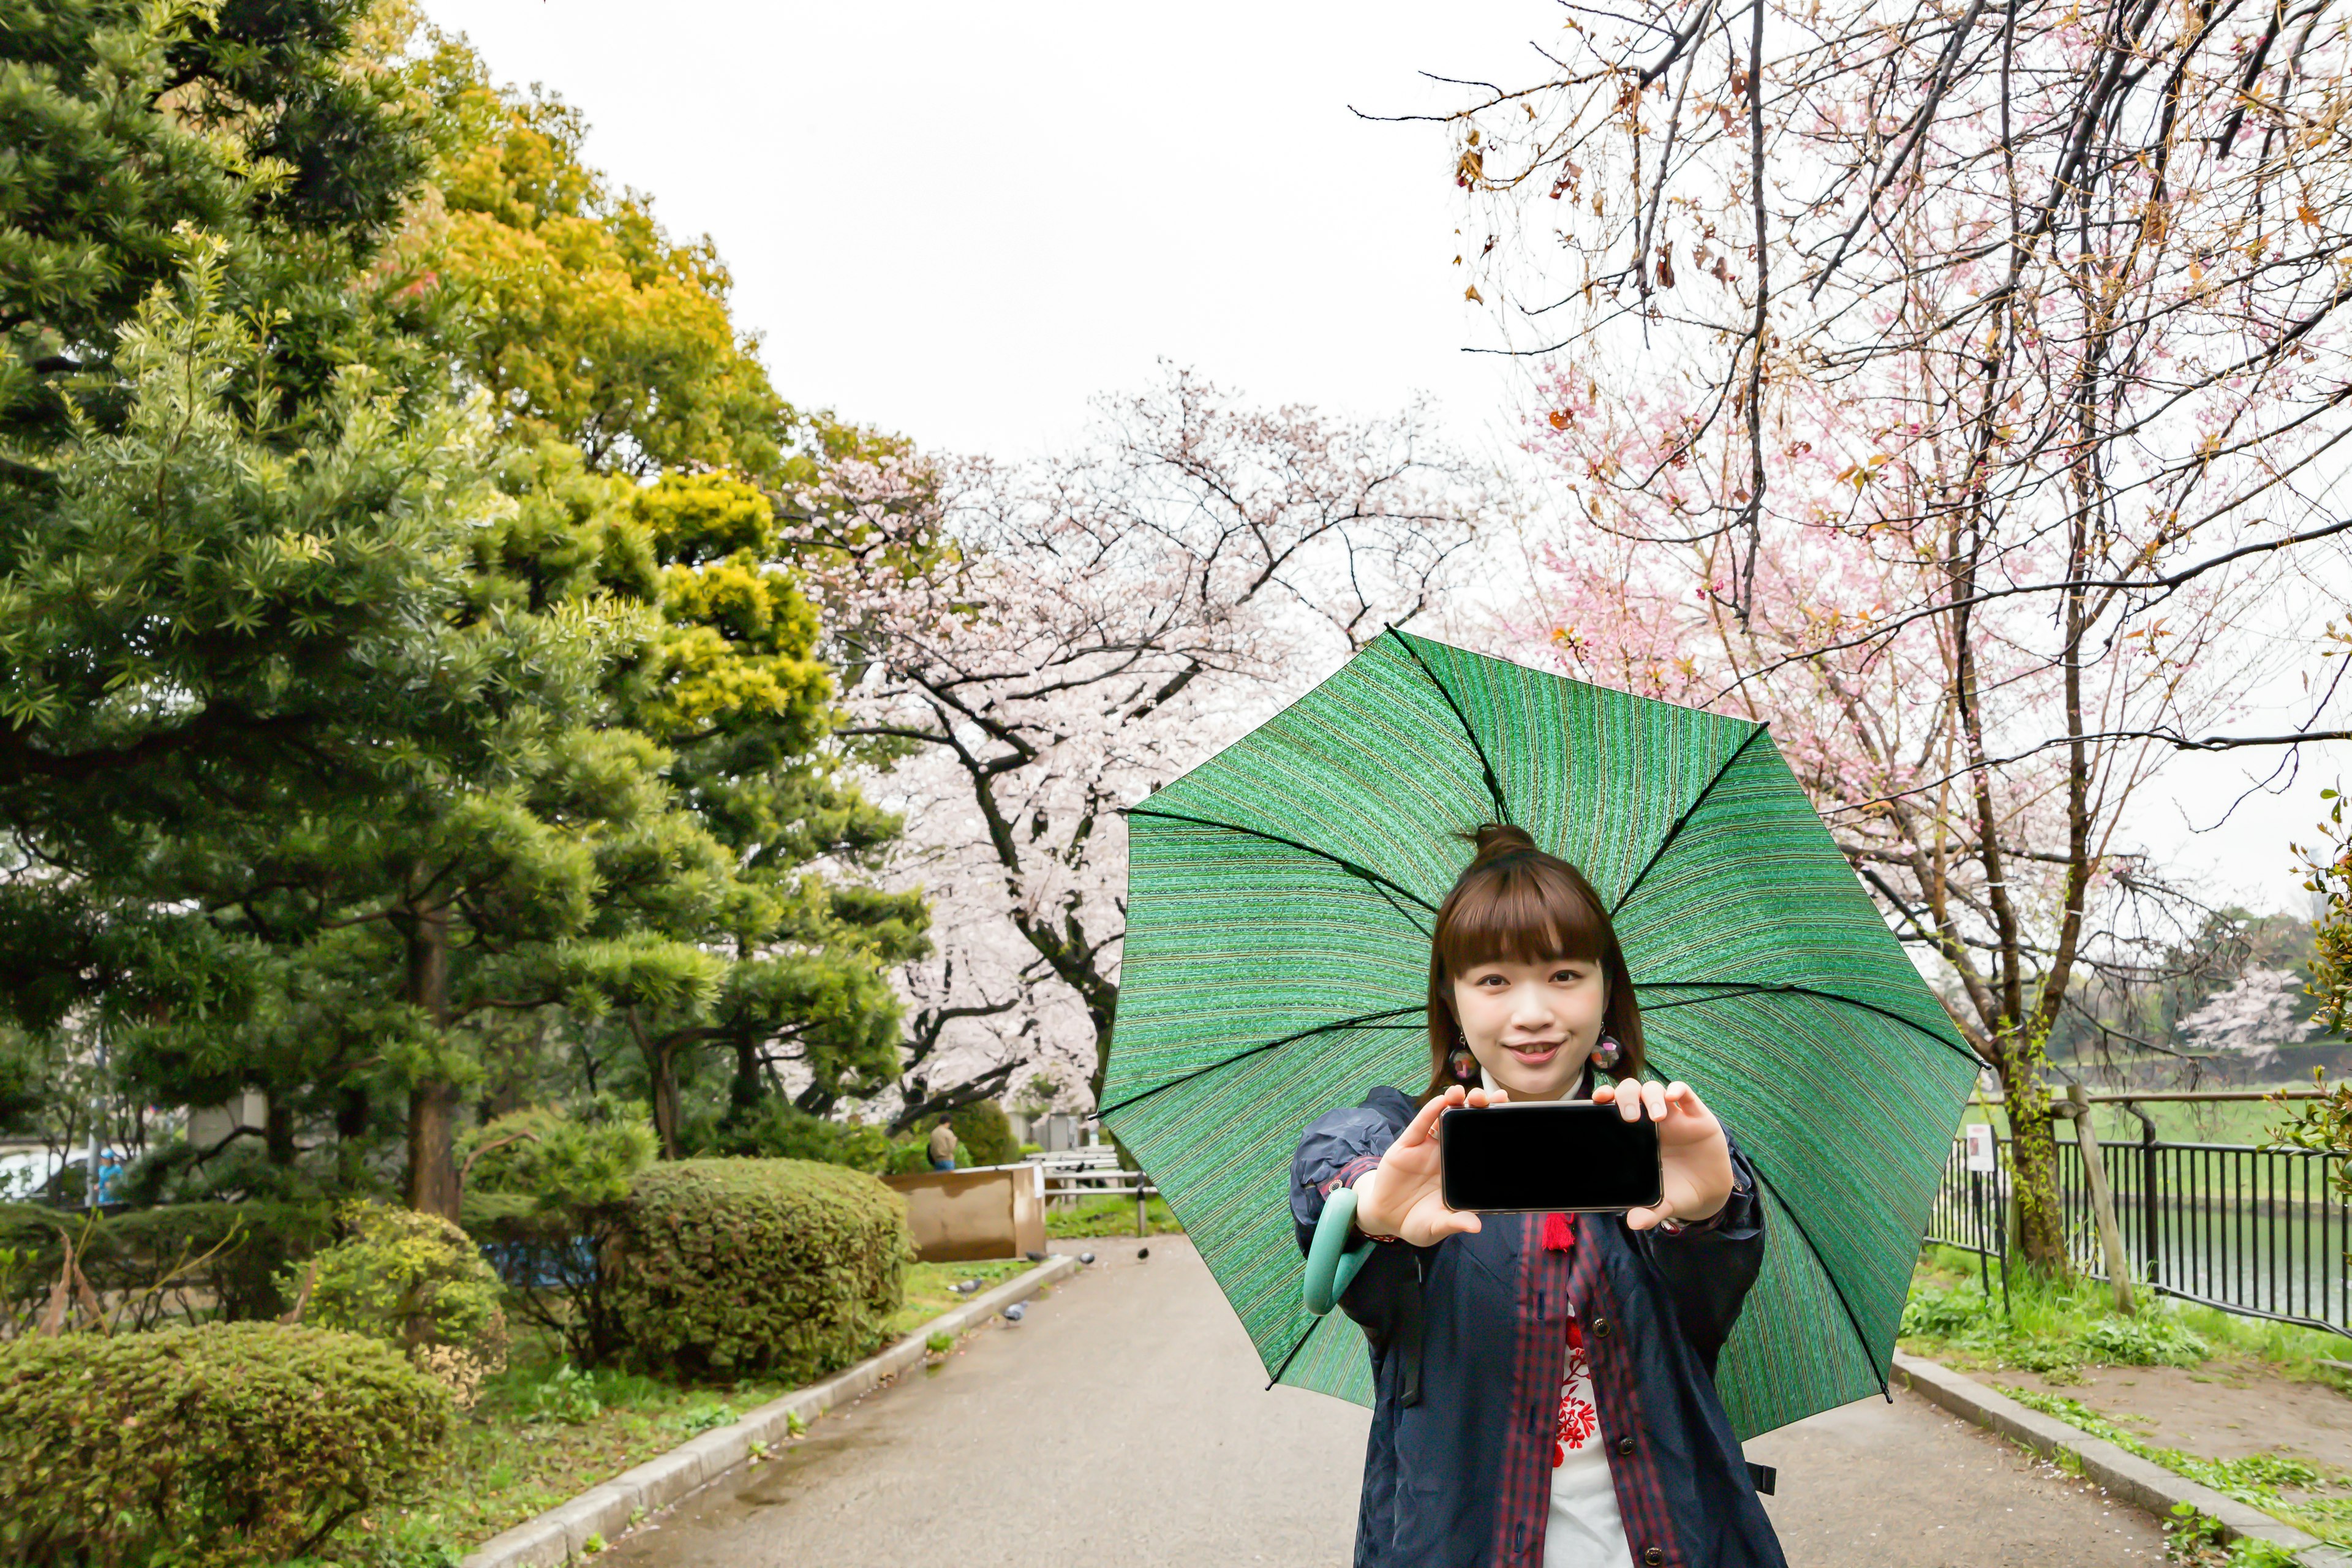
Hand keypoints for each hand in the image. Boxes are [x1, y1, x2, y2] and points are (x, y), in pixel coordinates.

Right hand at [1352, 1084, 1506, 1247]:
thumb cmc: (1418, 1221)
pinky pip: (1420, 1125)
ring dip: (1455, 1103)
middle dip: (1479, 1107)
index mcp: (1460, 1170)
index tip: (1508, 1110)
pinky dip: (1430, 1112)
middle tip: (1490, 1098)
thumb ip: (1454, 1224)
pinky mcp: (1407, 1145)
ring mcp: (1427, 1147)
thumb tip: (1475, 1226)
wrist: (1386, 1217)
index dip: (1492, 1126)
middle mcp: (1446, 1153)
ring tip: (1464, 1094)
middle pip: (1465, 1123)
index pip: (1480, 1143)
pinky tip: (1440, 1101)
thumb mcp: (1437, 1226)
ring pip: (1444, 1118)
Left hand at [1593, 1078, 1734, 1231]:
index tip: (1597, 1100)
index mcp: (1635, 1136)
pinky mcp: (1697, 1116)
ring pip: (1656, 1090)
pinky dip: (1678, 1089)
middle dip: (1627, 1097)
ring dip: (1652, 1096)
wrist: (1710, 1191)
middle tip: (1630, 1117)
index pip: (1614, 1108)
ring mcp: (1674, 1116)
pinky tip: (1673, 1095)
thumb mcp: (1663, 1203)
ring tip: (1658, 1117)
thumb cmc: (1677, 1190)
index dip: (1605, 1098)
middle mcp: (1651, 1121)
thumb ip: (1649, 1211)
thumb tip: (1634, 1223)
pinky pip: (1686, 1094)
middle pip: (1632, 1092)